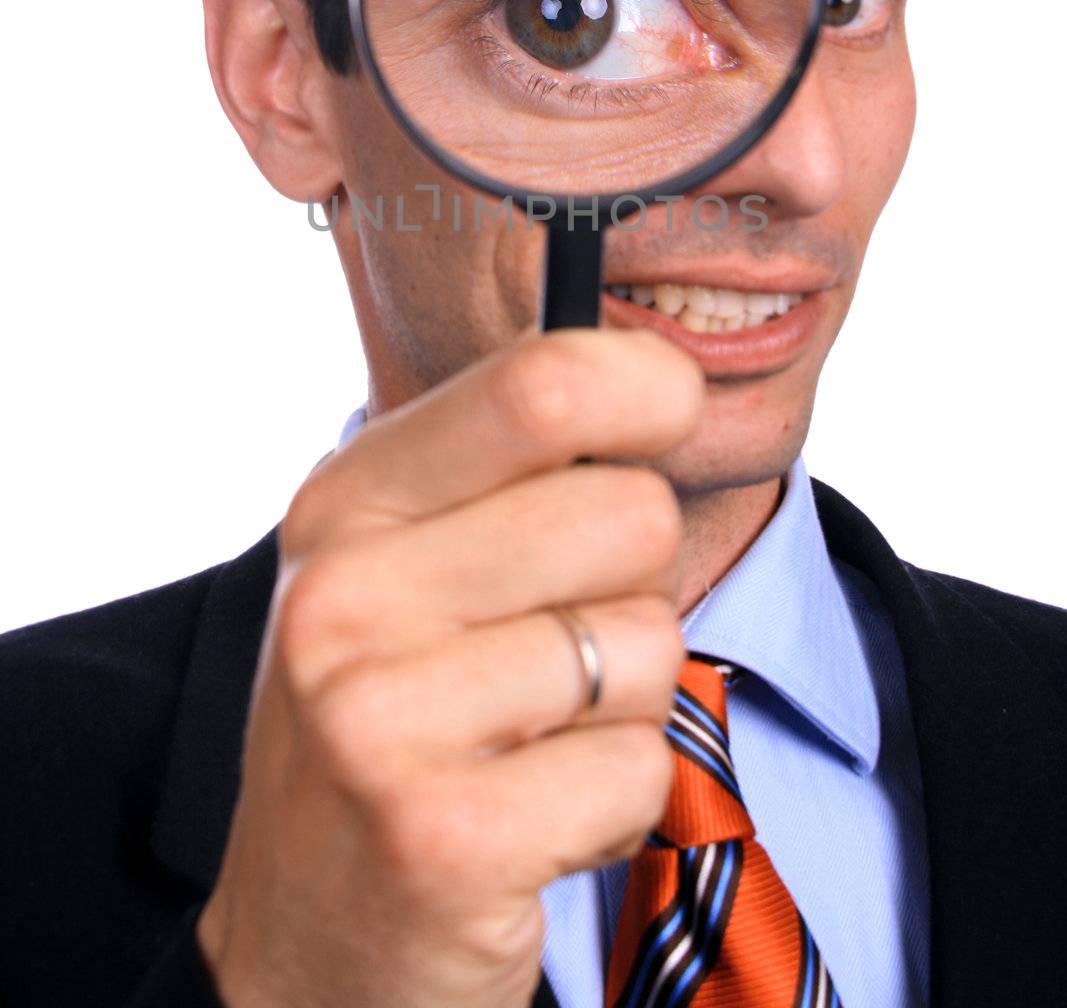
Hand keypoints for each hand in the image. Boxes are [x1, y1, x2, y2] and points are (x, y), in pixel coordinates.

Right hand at [196, 327, 703, 1007]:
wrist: (308, 940)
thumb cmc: (397, 719)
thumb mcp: (411, 566)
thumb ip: (513, 466)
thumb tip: (668, 370)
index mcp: (347, 500)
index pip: (544, 381)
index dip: (650, 388)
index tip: (667, 413)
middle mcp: (346, 592)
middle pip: (630, 514)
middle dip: (633, 587)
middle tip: (548, 651)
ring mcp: (378, 716)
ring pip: (649, 644)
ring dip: (622, 708)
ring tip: (525, 744)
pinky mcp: (441, 836)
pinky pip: (639, 768)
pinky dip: (614, 806)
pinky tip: (530, 821)